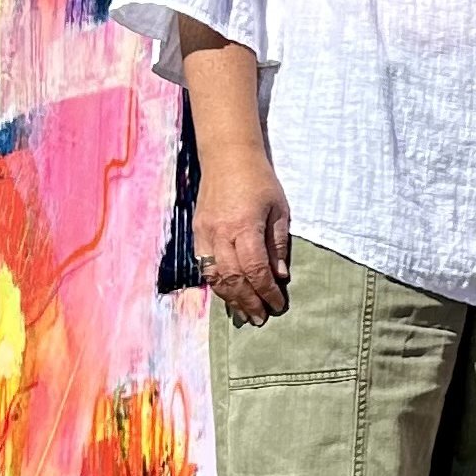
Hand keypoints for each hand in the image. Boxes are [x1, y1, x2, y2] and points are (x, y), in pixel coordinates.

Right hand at [197, 155, 291, 324]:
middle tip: (261, 318)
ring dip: (230, 298)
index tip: (278, 305)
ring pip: (215, 276)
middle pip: (233, 278)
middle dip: (248, 302)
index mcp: (244, 226)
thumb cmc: (259, 181)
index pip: (255, 269)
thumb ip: (277, 244)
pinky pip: (204, 266)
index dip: (267, 292)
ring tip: (245, 313)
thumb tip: (279, 276)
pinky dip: (217, 284)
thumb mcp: (279, 210)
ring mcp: (204, 234)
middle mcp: (220, 233)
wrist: (227, 157)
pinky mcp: (196, 232)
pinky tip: (228, 294)